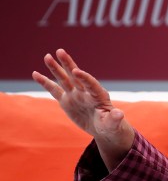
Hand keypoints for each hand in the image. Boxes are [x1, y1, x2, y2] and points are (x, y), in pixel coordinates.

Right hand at [32, 49, 134, 168]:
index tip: (76, 71)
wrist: (104, 128)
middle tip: (60, 51)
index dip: (85, 77)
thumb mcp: (113, 124)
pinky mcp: (67, 101)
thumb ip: (115, 119)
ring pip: (64, 79)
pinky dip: (45, 82)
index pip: (91, 84)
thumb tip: (119, 114)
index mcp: (99, 96)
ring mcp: (75, 95)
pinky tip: (35, 73)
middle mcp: (86, 92)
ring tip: (47, 56)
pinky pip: (54, 90)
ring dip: (55, 68)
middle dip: (68, 64)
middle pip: (76, 76)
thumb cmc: (111, 126)